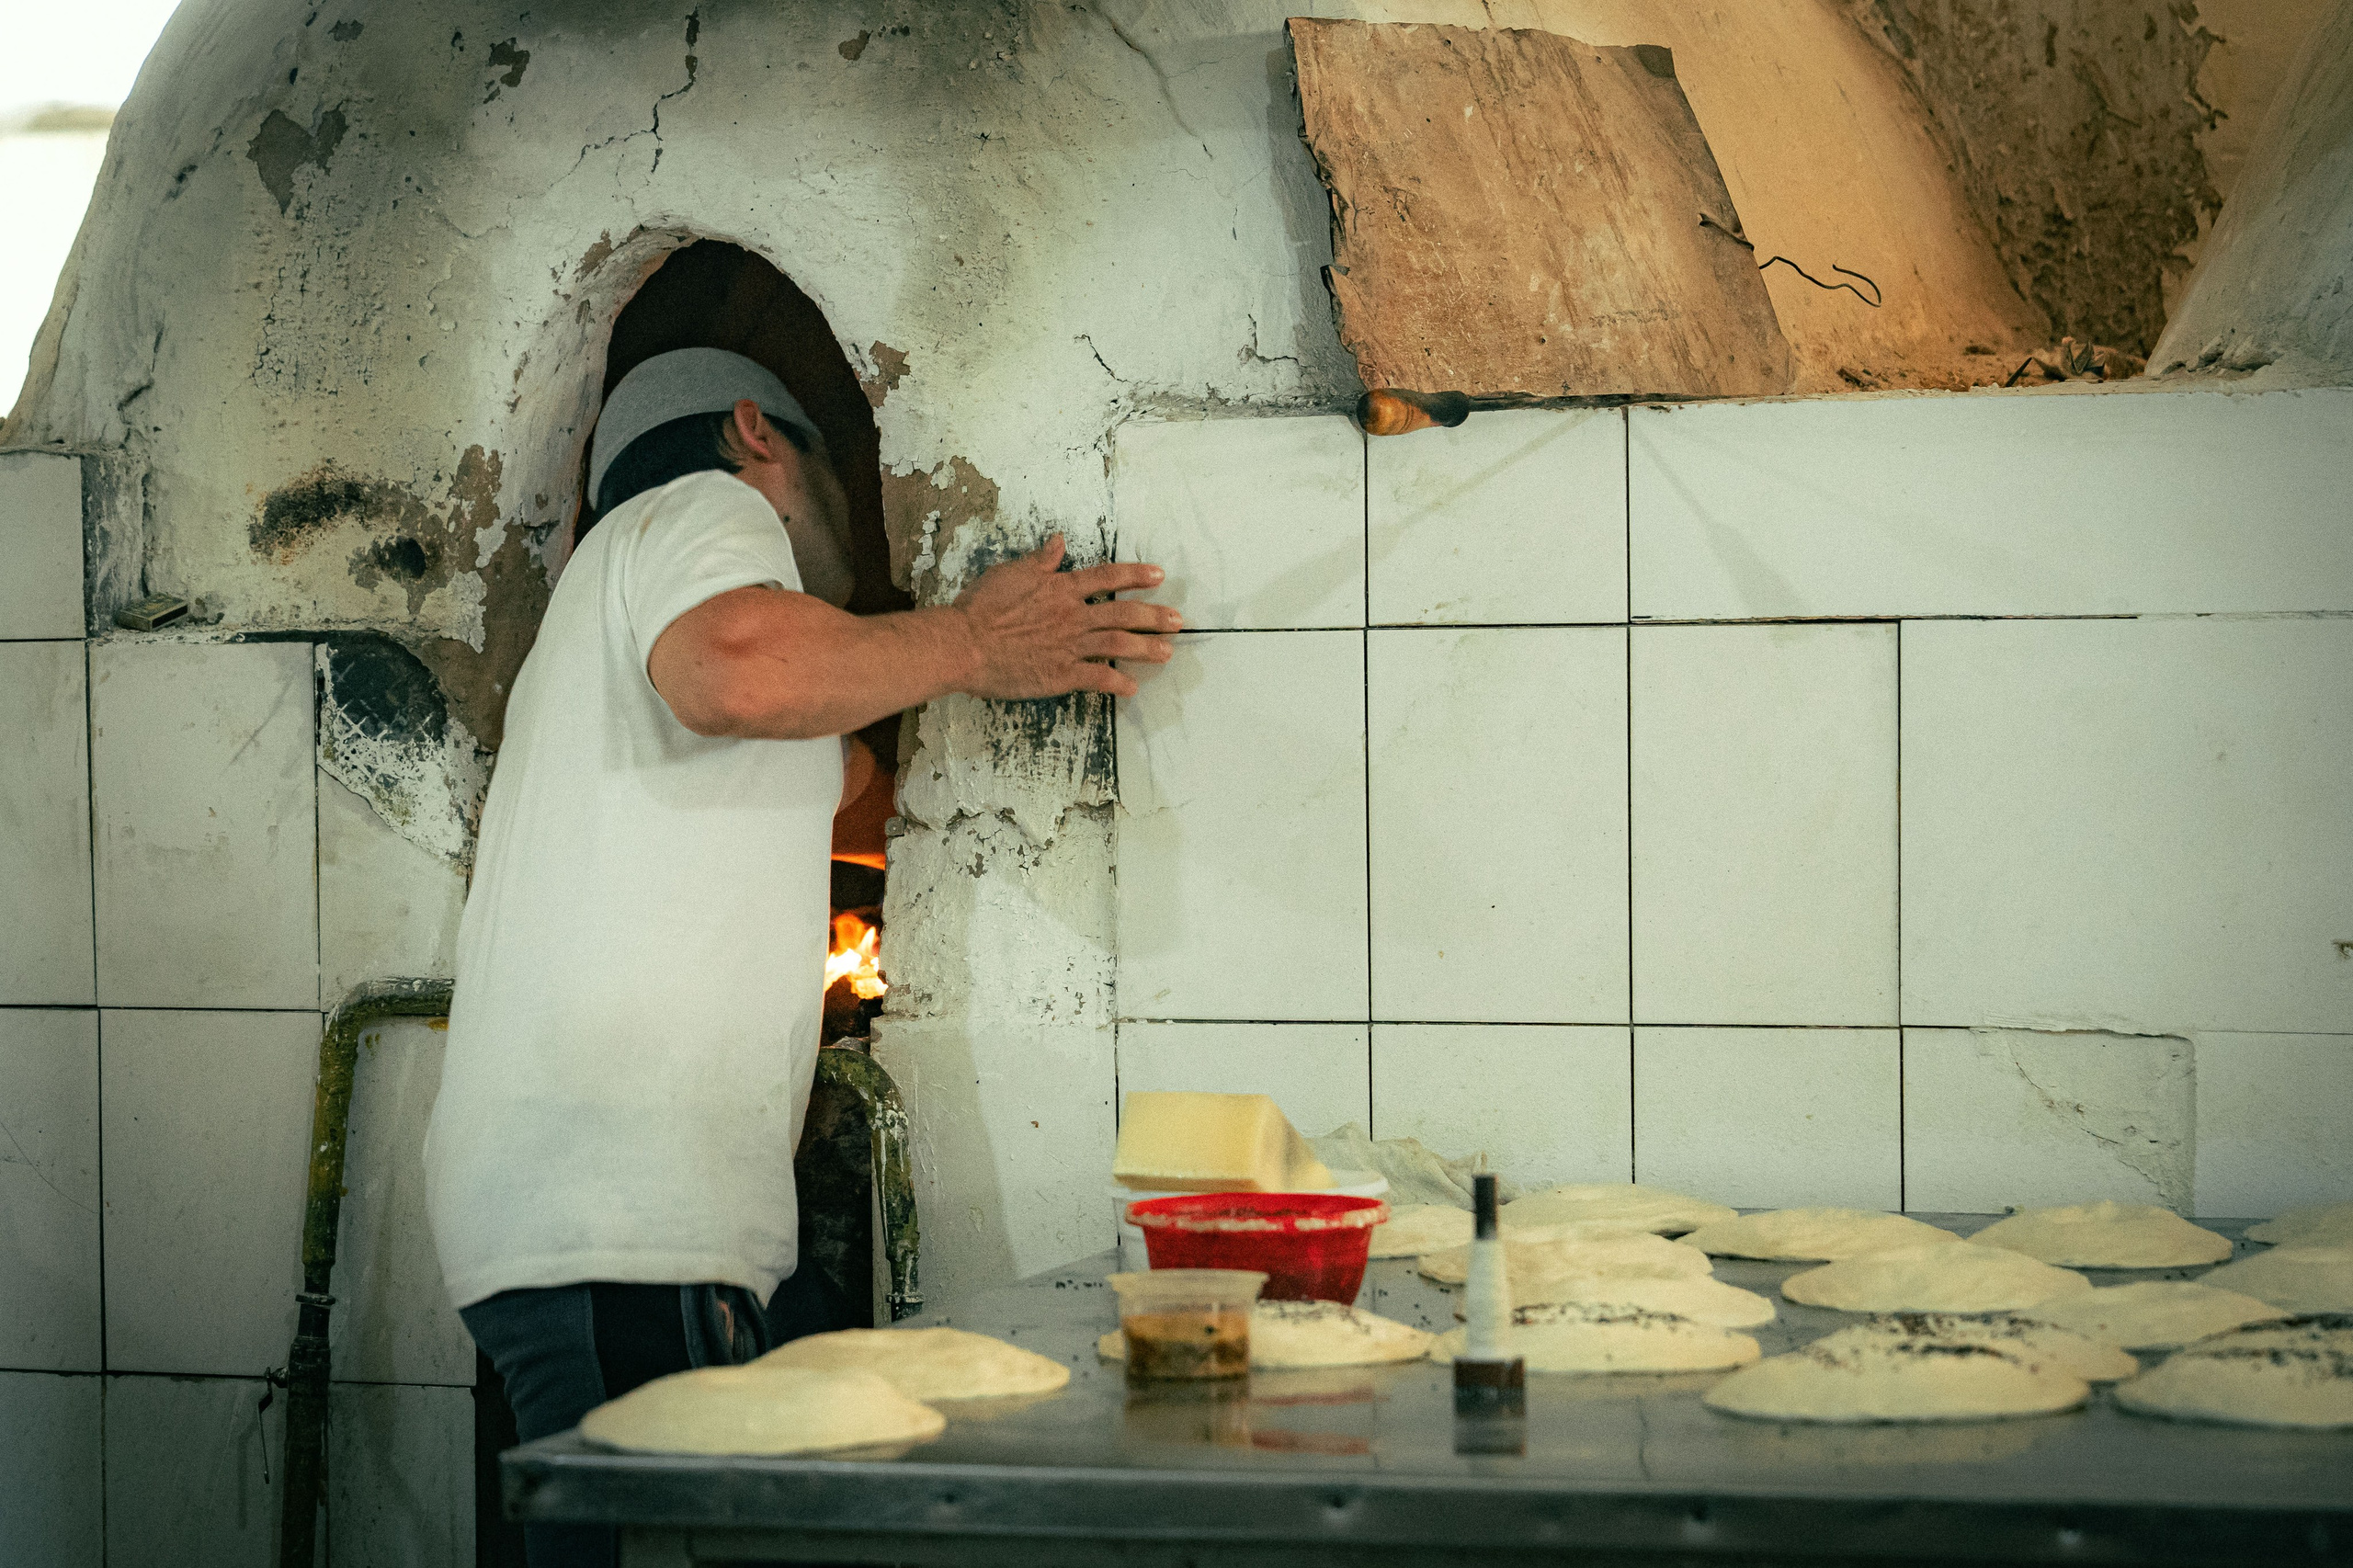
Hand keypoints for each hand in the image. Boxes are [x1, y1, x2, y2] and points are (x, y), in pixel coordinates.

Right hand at [952, 535, 1179, 698]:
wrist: (964, 644)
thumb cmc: (981, 607)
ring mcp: (1069, 646)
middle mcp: (1072, 616)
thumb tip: (1058, 542)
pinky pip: (1097, 679)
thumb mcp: (1011, 572)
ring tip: (1167, 652)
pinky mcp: (1061, 674)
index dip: (1136, 575)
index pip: (1107, 578)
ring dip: (1146, 648)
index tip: (1159, 575)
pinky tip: (1132, 688)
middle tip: (1178, 621)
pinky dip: (1117, 683)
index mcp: (1061, 589)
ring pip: (1118, 645)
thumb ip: (1040, 560)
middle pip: (1123, 613)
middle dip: (1154, 616)